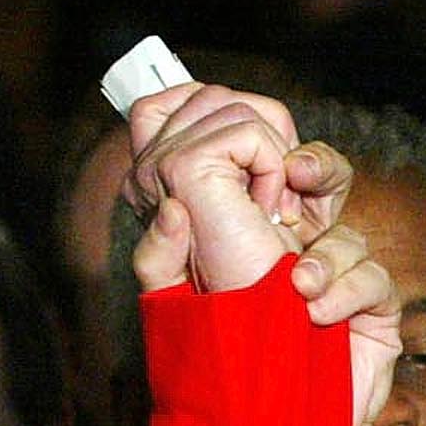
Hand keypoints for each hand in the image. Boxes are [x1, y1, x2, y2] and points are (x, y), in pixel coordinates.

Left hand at [124, 87, 397, 425]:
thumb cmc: (222, 377)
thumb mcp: (174, 310)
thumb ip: (161, 256)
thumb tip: (170, 208)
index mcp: (247, 234)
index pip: (261, 169)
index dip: (257, 146)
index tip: (246, 157)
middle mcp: (295, 245)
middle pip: (321, 174)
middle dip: (315, 166)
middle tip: (294, 173)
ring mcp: (338, 276)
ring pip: (346, 230)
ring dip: (322, 254)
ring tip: (296, 288)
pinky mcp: (373, 310)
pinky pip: (372, 278)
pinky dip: (345, 291)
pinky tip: (317, 315)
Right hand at [125, 83, 308, 293]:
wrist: (269, 329)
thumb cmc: (277, 277)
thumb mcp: (277, 198)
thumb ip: (258, 149)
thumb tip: (248, 127)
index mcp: (156, 176)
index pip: (182, 99)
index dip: (237, 115)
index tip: (270, 166)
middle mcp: (147, 170)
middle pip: (214, 96)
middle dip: (266, 134)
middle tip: (277, 199)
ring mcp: (160, 167)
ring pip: (234, 108)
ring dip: (274, 158)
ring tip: (271, 213)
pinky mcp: (185, 169)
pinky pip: (248, 132)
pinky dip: (276, 168)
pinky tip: (270, 214)